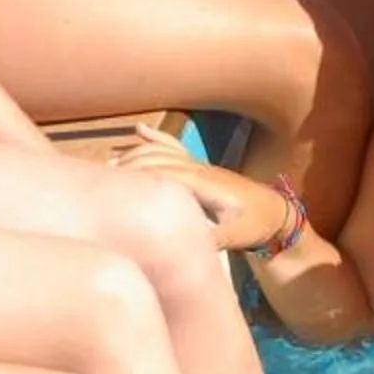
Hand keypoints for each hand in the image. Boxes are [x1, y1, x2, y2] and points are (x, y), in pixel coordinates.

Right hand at [112, 127, 287, 250]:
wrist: (274, 214)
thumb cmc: (256, 225)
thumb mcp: (237, 236)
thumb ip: (212, 239)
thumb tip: (186, 243)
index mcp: (201, 181)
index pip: (161, 173)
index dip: (136, 176)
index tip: (111, 184)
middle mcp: (196, 168)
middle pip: (154, 160)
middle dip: (128, 166)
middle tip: (99, 179)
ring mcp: (197, 165)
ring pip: (159, 151)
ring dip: (134, 154)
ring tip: (108, 163)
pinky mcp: (198, 169)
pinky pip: (172, 147)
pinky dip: (154, 138)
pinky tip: (137, 129)